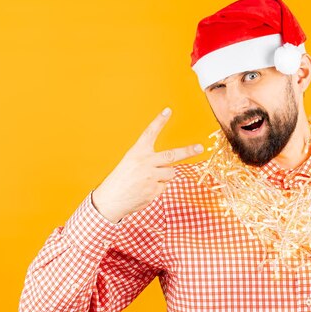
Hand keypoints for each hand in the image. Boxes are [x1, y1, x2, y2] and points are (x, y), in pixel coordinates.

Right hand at [92, 107, 203, 222]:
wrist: (110, 200)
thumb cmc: (121, 180)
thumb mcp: (130, 163)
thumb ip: (149, 160)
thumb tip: (170, 166)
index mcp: (137, 152)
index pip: (149, 133)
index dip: (159, 121)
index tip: (168, 111)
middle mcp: (145, 162)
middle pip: (172, 155)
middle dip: (188, 151)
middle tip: (200, 147)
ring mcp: (151, 177)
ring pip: (171, 173)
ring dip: (165, 176)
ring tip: (148, 180)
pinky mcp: (154, 190)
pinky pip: (165, 186)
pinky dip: (158, 188)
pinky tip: (145, 190)